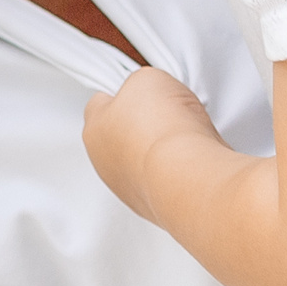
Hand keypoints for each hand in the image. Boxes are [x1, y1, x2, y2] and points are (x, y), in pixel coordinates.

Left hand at [82, 65, 218, 224]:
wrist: (188, 175)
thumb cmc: (164, 131)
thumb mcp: (148, 78)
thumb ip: (140, 84)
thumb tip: (149, 93)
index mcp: (94, 129)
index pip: (100, 104)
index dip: (125, 93)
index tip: (141, 90)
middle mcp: (105, 164)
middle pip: (122, 134)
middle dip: (144, 124)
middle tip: (167, 114)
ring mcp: (129, 189)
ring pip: (144, 161)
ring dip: (162, 150)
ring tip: (185, 138)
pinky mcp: (156, 206)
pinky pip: (166, 180)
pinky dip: (178, 171)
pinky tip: (192, 159)